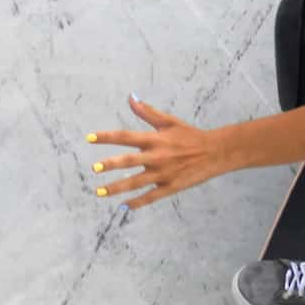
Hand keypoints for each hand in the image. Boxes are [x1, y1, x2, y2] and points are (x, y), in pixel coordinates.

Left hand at [87, 98, 228, 208]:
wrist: (215, 152)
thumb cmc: (190, 135)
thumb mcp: (169, 122)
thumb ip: (148, 112)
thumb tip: (131, 98)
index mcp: (155, 139)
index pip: (126, 136)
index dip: (107, 137)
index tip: (89, 138)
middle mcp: (157, 156)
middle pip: (129, 161)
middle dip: (110, 165)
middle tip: (94, 169)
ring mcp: (163, 173)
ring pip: (136, 182)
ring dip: (117, 188)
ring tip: (99, 192)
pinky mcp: (170, 187)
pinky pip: (151, 197)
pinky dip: (138, 202)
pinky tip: (125, 206)